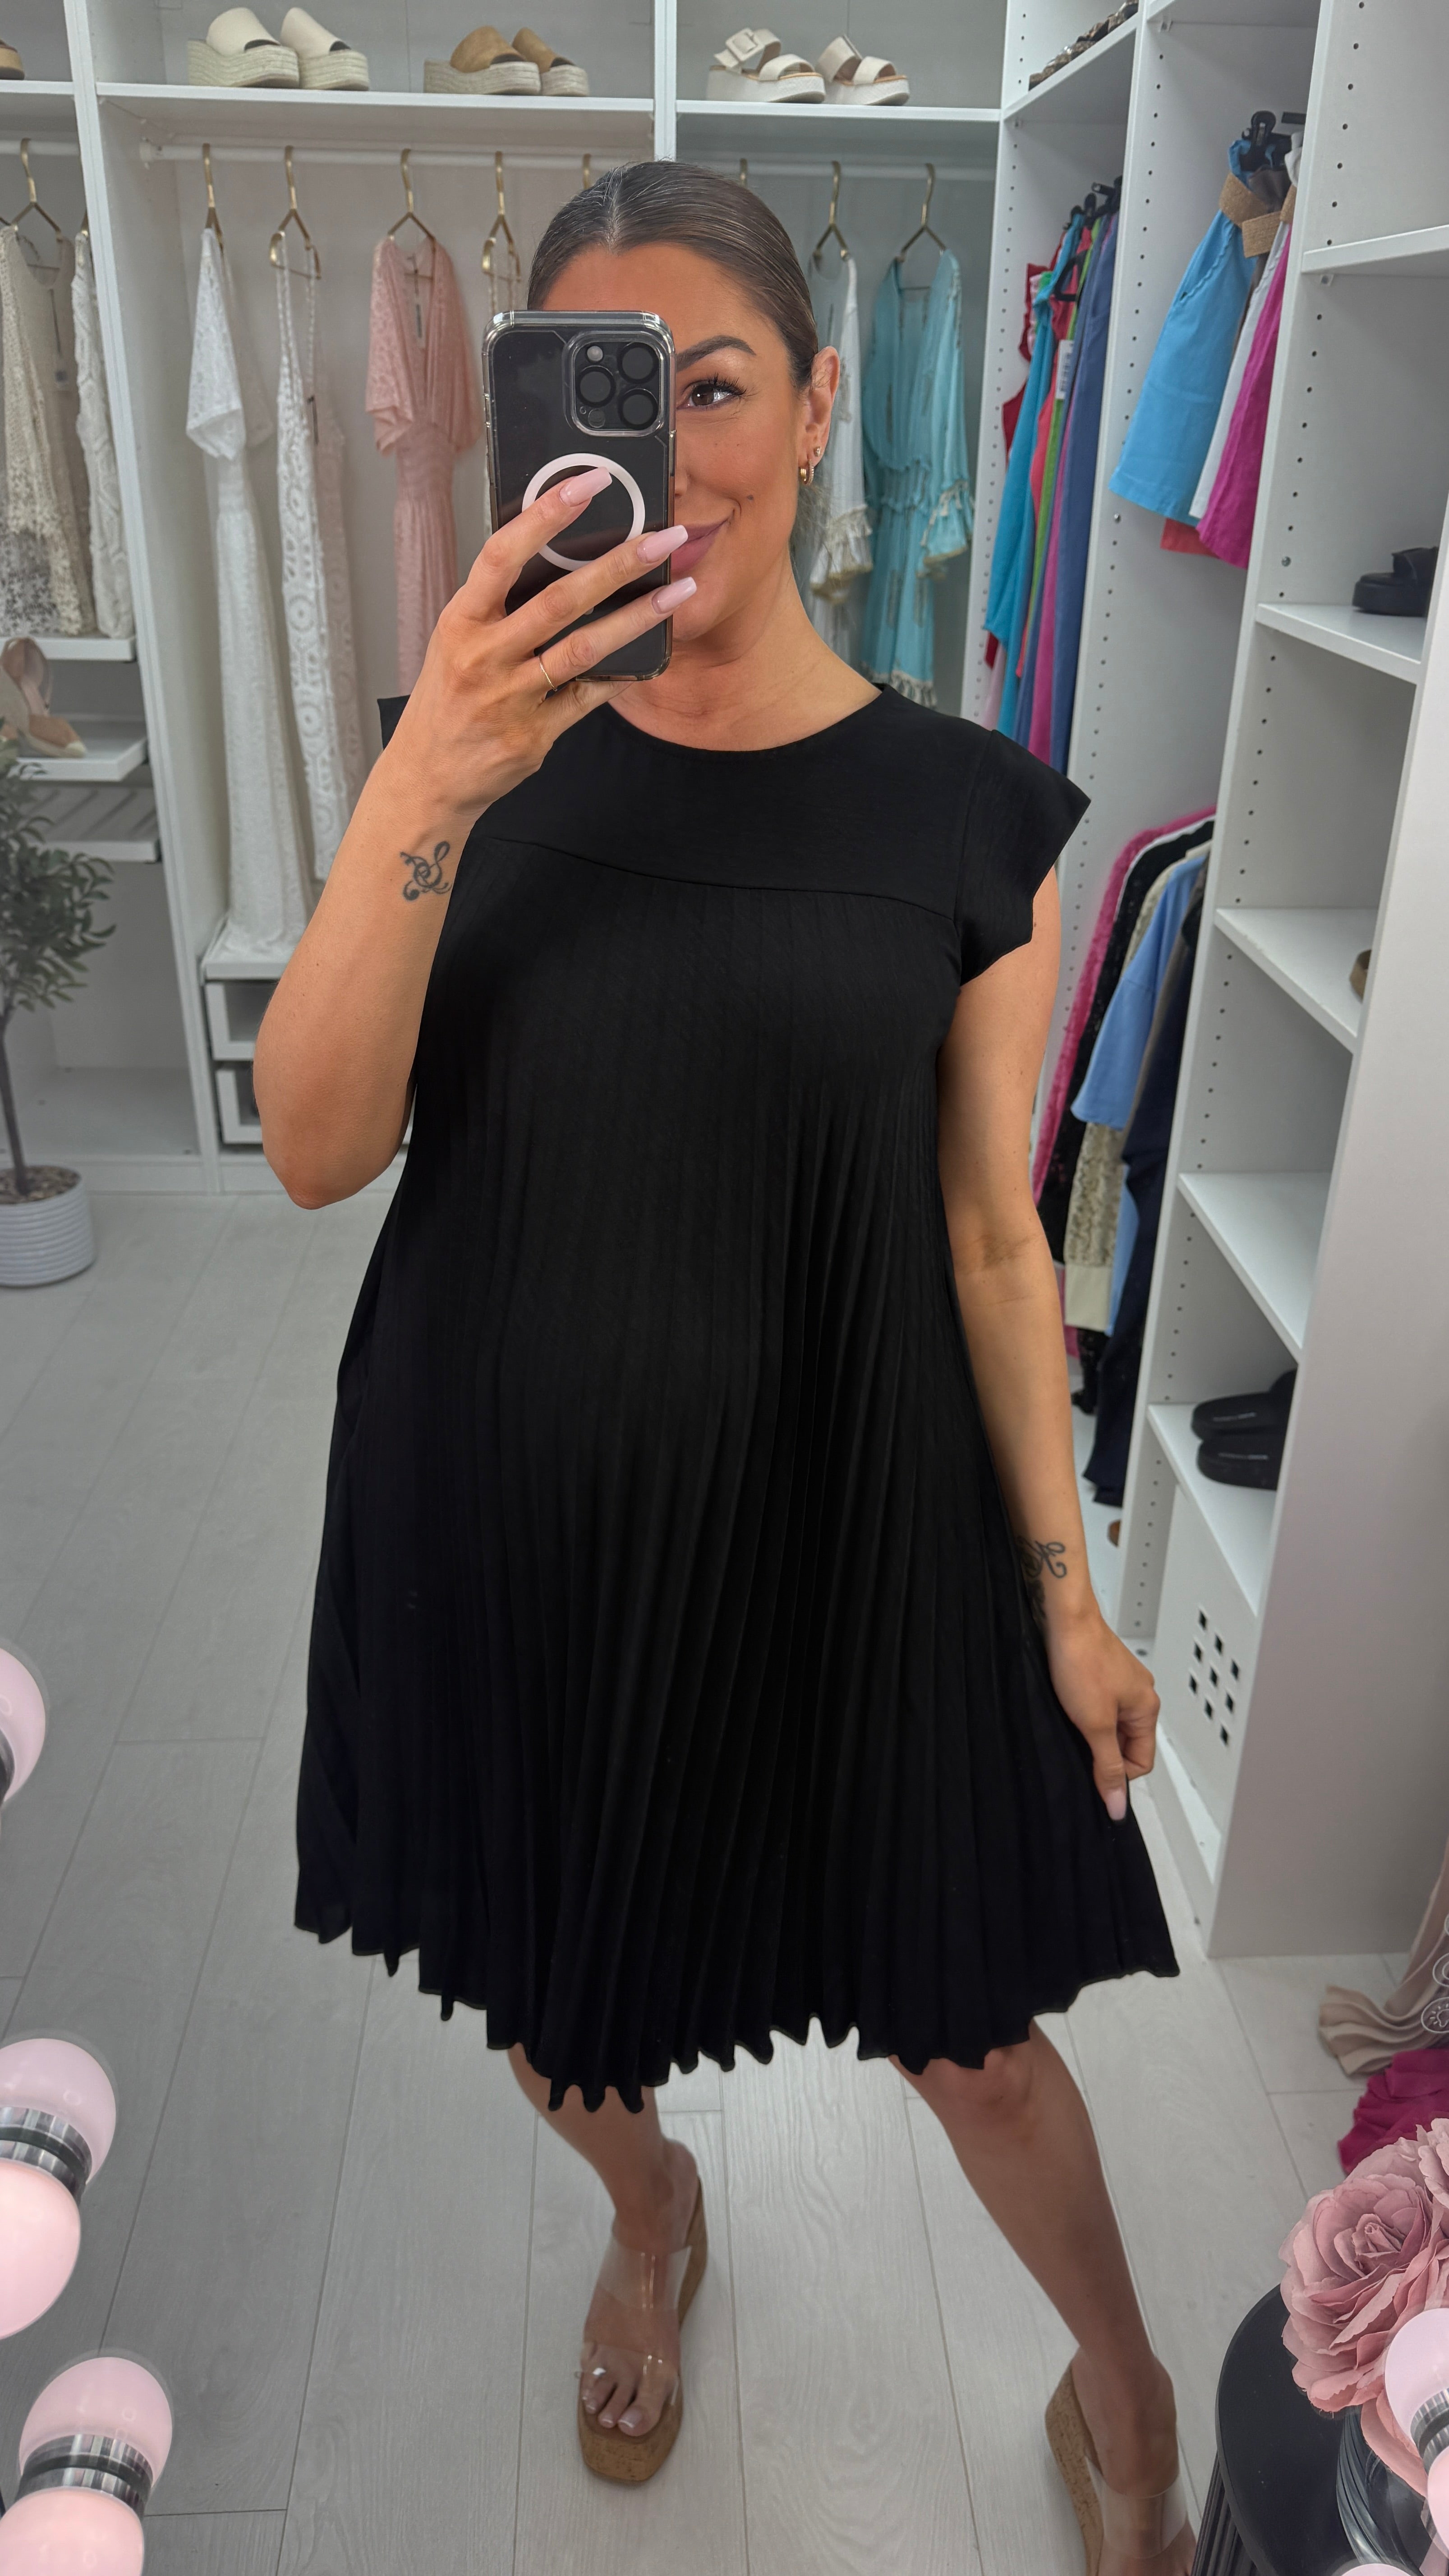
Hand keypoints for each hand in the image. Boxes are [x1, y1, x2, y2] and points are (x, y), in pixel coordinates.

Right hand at [382, 466, 691, 826]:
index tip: (587, 484)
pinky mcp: (535, 734)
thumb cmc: (446, 702)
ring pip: (584, 648)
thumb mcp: (457, 641)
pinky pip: (589, 696)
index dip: (545, 515)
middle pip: (558, 599)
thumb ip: (498, 604)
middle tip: (662, 538)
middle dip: (616, 564)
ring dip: (637, 617)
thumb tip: (553, 556)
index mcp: (461, 621)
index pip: (502, 555)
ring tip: (678, 592)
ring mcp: (511, 698)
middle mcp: (484, 656)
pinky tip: (654, 653)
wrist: (427, 778)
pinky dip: (623, 673)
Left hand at [1042, 1609, 1160, 1820]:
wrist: (1065, 1618)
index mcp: (1148, 1708)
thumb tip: (1118, 1802)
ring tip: (1072, 1717)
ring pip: (1111, 1724)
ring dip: (1091, 1729)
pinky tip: (1068, 1703)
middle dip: (1102, 1749)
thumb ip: (1108, 1765)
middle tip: (1078, 1740)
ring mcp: (1122, 1682)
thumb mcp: (1094, 1724)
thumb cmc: (1082, 1660)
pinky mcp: (1104, 1672)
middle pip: (1126, 1743)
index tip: (1093, 1774)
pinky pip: (1100, 1705)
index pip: (1141, 1762)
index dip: (1116, 1774)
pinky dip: (1085, 1711)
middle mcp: (1140, 1694)